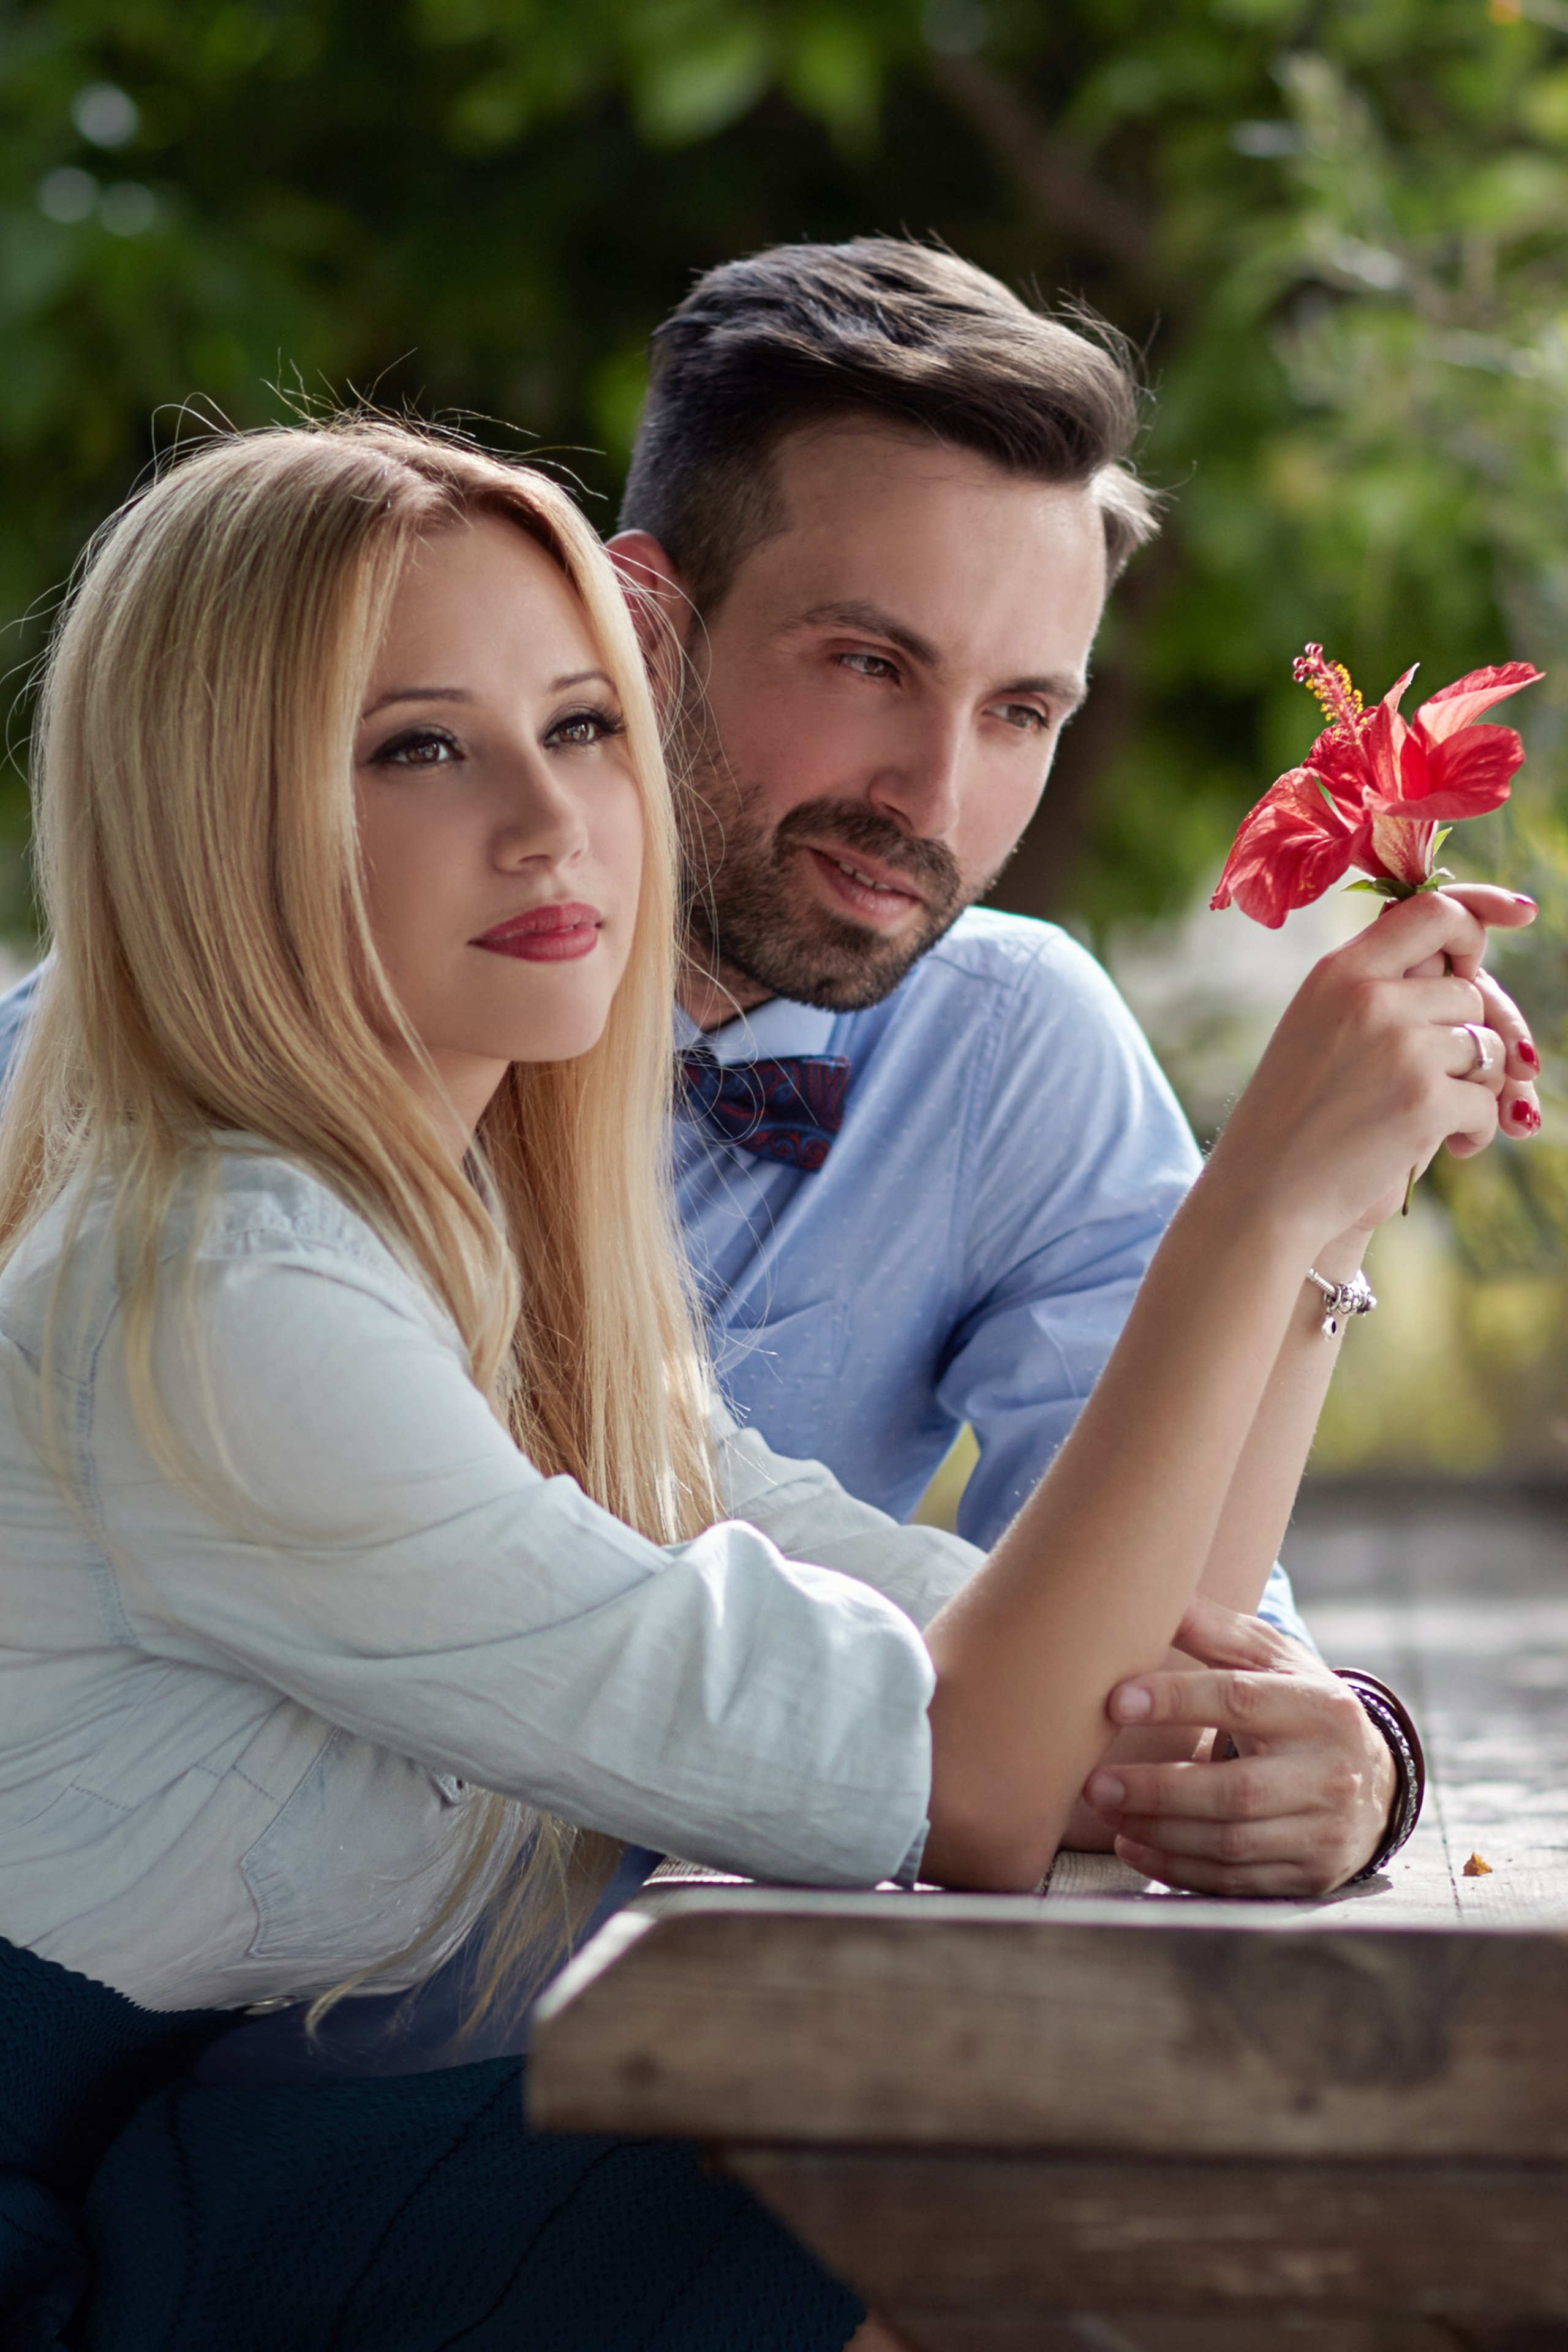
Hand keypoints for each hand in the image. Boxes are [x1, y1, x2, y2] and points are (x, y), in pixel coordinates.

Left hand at [1081, 1595, 1396, 1896]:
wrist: (1371, 1780)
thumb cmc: (1300, 1706)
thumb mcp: (1273, 1660)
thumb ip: (1217, 1630)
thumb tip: (1160, 1594)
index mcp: (1319, 1708)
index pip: (1240, 1700)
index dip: (1175, 1701)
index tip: (1115, 1701)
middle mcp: (1329, 1774)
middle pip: (1234, 1790)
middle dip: (1156, 1789)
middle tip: (1094, 1783)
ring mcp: (1324, 1832)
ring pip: (1231, 1842)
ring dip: (1157, 1830)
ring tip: (1105, 1810)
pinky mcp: (1310, 1876)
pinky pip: (1235, 1880)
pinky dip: (1176, 1867)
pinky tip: (1132, 1845)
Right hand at [1211, 887, 1528, 1248]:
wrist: (1264, 1193)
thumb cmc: (1293, 1117)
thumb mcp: (1318, 1027)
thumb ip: (1379, 989)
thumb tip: (1469, 973)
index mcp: (1338, 972)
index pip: (1431, 910)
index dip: (1481, 913)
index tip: (1519, 916)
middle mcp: (1369, 998)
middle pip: (1469, 992)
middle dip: (1469, 1037)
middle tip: (1450, 1075)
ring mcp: (1399, 1047)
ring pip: (1484, 1047)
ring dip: (1476, 1088)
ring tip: (1439, 1120)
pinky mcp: (1424, 1100)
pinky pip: (1487, 1100)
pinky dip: (1478, 1129)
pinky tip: (1449, 1147)